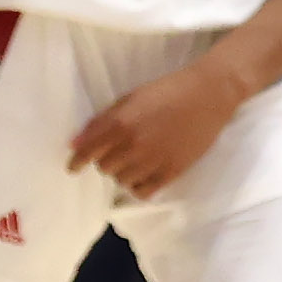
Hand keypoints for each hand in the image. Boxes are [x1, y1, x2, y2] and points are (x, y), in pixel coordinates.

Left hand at [70, 57, 243, 197]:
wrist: (209, 94)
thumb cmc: (167, 90)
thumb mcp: (131, 97)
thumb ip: (102, 120)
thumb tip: (75, 144)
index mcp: (122, 122)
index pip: (88, 151)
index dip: (77, 161)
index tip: (72, 167)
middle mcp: (134, 144)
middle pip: (104, 167)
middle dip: (106, 161)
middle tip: (117, 152)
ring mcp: (154, 160)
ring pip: (122, 181)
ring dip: (122, 173)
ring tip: (133, 161)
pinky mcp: (172, 171)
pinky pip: (143, 191)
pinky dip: (138, 186)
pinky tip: (143, 175)